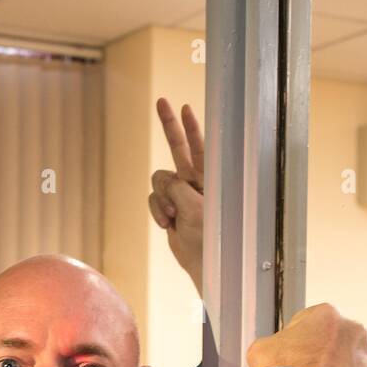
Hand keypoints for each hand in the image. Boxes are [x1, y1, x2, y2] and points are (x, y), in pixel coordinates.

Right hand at [149, 98, 204, 294]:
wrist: (206, 265)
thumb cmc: (213, 237)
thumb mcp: (195, 206)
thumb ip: (177, 186)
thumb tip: (164, 181)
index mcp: (212, 179)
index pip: (202, 146)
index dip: (192, 126)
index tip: (184, 106)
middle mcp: (197, 183)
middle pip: (180, 148)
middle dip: (170, 126)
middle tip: (161, 101)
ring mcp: (181, 196)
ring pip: (160, 179)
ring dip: (161, 196)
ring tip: (173, 215)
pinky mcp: (169, 209)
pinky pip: (153, 198)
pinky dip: (157, 210)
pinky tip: (167, 223)